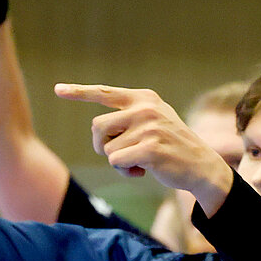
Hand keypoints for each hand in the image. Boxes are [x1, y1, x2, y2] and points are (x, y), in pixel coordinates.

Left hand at [52, 84, 233, 210]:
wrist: (202, 166)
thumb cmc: (172, 146)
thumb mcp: (154, 122)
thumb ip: (129, 118)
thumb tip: (98, 130)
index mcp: (144, 98)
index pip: (104, 93)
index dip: (79, 92)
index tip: (58, 89)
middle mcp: (145, 108)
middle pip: (97, 127)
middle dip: (103, 146)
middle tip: (122, 154)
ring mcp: (148, 128)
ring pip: (107, 149)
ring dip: (118, 162)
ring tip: (139, 162)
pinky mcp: (150, 149)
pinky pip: (117, 163)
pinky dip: (126, 171)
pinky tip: (144, 170)